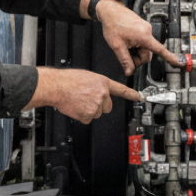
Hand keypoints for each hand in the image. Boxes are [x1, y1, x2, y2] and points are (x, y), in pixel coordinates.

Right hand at [26, 67, 140, 123]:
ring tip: (79, 101)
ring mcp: (96, 105)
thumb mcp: (87, 77)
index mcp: (103, 82)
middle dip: (99, 105)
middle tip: (86, 99)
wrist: (56, 86)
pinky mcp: (88, 115)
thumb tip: (100, 92)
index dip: (131, 94)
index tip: (139, 97)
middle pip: (107, 107)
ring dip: (88, 110)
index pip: (121, 90)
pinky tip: (76, 107)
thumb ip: (97, 85)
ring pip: (97, 113)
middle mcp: (102, 94)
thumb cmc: (68, 80)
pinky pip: (88, 119)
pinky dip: (81, 115)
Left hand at [83, 0, 180, 74]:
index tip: (179, 63)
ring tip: (124, 45)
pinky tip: (126, 40)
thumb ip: (125, 60)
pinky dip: (135, 45)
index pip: (160, 50)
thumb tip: (130, 71)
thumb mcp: (117, 46)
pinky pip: (142, 41)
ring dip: (135, 51)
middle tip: (125, 54)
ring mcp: (146, 29)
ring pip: (144, 48)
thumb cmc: (112, 24)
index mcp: (144, 36)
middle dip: (137, 57)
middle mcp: (148, 31)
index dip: (170, 58)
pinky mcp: (143, 28)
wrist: (110, 10)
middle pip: (147, 53)